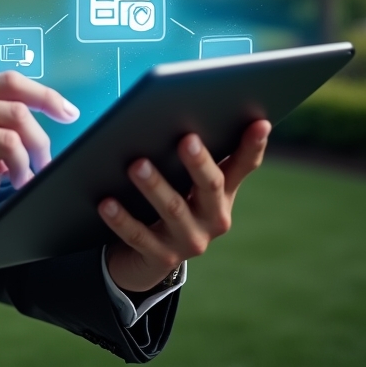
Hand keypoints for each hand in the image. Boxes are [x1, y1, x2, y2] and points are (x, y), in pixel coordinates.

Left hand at [100, 120, 270, 292]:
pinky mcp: (160, 257)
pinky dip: (122, 218)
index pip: (243, 165)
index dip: (252, 145)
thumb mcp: (181, 178)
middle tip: (186, 139)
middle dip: (199, 163)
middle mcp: (213, 218)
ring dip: (155, 186)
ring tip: (137, 165)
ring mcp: (189, 240)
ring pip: (173, 210)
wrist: (143, 256)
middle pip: (210, 186)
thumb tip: (173, 108)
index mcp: (222, 192)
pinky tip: (106, 202)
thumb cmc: (165, 198)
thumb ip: (186, 151)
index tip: (259, 122)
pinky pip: (139, 236)